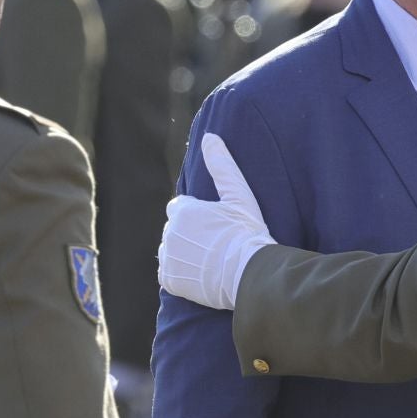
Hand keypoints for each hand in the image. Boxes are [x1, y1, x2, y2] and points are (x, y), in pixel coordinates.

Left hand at [158, 132, 274, 310]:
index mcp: (182, 210)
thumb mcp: (239, 195)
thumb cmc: (246, 233)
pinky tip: (200, 274)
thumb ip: (222, 165)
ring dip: (184, 253)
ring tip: (209, 260)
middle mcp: (170, 232)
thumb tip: (210, 137)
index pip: (179, 208)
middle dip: (189, 234)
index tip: (214, 225)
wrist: (248, 273)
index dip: (196, 216)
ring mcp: (168, 257)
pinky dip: (181, 274)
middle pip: (174, 230)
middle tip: (215, 243)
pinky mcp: (169, 280)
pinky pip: (169, 273)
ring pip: (171, 250)